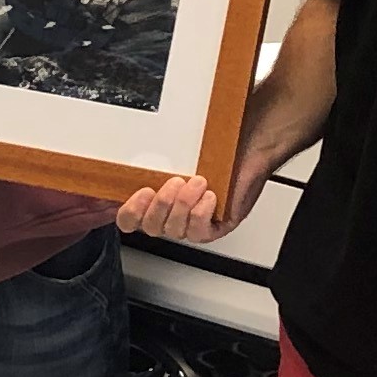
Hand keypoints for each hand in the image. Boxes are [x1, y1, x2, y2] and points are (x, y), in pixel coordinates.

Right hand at [116, 138, 280, 242]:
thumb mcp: (177, 149)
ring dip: (183, 205)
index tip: (143, 192)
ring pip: (175, 230)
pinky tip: (210, 196)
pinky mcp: (215, 227)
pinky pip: (199, 232)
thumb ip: (150, 155)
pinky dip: (201, 213)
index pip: (129, 220)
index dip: (131, 212)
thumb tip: (125, 145)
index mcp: (157, 198)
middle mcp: (173, 213)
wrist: (251, 144)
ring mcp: (194, 223)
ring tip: (196, 182)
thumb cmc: (217, 144)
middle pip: (151, 228)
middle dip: (160, 206)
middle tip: (173, 182)